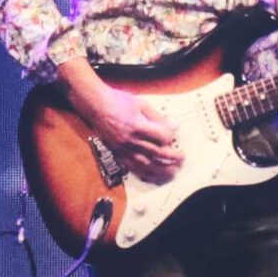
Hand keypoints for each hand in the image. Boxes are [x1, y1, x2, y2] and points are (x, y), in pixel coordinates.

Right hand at [57, 55, 181, 184]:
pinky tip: (154, 175)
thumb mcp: (140, 103)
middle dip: (172, 158)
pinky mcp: (118, 153)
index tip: (174, 135)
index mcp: (138, 126)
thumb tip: (174, 126)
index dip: (170, 137)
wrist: (96, 106)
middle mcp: (131, 140)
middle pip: (157, 153)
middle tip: (181, 159)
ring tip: (172, 172)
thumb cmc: (117, 101)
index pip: (161, 137)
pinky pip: (133, 168)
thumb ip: (158, 117)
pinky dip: (146, 173)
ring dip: (162, 170)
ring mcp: (124, 149)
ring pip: (146, 164)